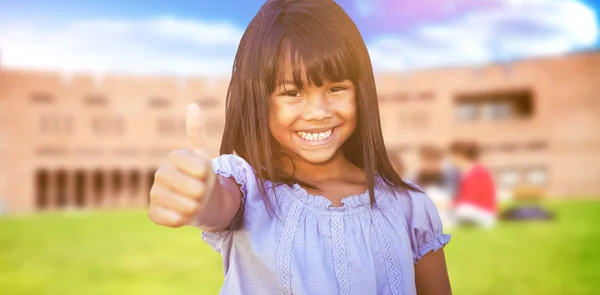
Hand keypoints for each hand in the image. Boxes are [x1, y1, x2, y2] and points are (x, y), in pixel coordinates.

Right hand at [148, 103, 215, 227]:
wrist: (197, 200)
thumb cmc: (201, 176)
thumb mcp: (203, 154)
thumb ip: (196, 131)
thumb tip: (192, 104)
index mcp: (174, 157)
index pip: (201, 169)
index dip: (208, 174)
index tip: (205, 173)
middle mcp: (161, 174)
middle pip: (195, 189)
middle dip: (204, 193)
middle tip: (200, 191)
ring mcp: (155, 194)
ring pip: (186, 206)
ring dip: (196, 206)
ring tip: (193, 202)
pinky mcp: (153, 213)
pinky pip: (172, 219)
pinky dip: (182, 219)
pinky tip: (181, 213)